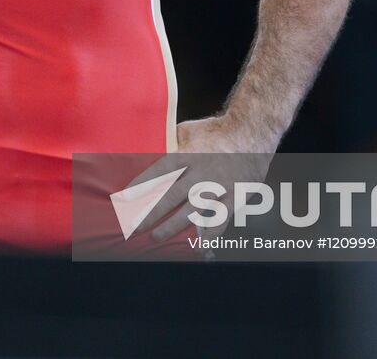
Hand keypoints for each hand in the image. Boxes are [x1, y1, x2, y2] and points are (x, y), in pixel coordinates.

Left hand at [124, 113, 273, 242]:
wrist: (253, 131)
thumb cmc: (217, 130)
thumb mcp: (190, 129)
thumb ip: (171, 142)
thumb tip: (149, 150)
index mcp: (187, 153)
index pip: (158, 173)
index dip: (140, 187)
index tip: (124, 199)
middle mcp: (201, 172)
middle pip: (171, 196)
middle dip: (151, 213)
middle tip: (133, 226)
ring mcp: (218, 186)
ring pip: (193, 211)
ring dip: (173, 226)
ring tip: (156, 237)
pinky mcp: (235, 196)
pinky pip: (221, 218)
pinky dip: (210, 233)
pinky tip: (200, 245)